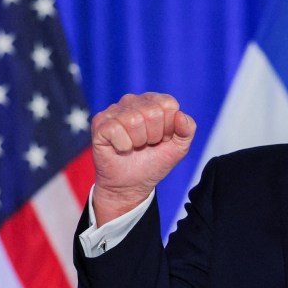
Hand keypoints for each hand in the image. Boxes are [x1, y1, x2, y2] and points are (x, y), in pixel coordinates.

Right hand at [90, 92, 196, 223]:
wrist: (131, 185)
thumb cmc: (153, 162)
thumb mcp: (178, 148)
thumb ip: (187, 130)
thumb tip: (180, 115)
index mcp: (153, 101)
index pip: (168, 104)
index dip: (168, 128)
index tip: (161, 139)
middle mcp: (132, 101)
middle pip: (152, 112)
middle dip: (154, 136)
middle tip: (146, 145)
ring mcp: (114, 111)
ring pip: (134, 120)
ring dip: (138, 142)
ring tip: (134, 147)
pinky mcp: (100, 124)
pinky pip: (116, 130)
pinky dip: (123, 146)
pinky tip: (121, 149)